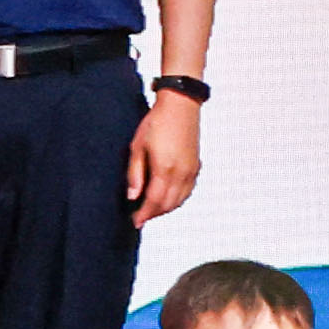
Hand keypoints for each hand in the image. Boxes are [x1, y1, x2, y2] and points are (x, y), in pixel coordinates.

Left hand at [129, 91, 204, 225]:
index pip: (155, 201)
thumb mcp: (137, 147)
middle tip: (140, 218)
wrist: (181, 106)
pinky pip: (188, 190)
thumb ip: (135, 173)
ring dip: (166, 208)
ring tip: (151, 210)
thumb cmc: (156, 123)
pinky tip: (167, 197)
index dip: (144, 214)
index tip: (135, 222)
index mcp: (165, 169)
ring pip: (180, 199)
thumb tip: (132, 196)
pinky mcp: (196, 165)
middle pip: (169, 204)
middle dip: (154, 213)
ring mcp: (192, 170)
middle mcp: (182, 173)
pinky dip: (177, 199)